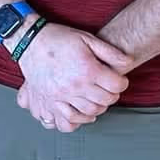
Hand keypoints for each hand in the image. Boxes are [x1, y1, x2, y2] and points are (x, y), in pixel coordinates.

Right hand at [14, 26, 130, 130]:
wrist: (29, 41)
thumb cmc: (59, 38)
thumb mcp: (87, 38)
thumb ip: (110, 52)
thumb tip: (129, 62)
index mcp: (88, 69)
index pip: (117, 85)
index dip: (121, 82)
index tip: (117, 79)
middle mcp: (76, 85)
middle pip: (106, 100)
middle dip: (111, 94)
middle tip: (107, 87)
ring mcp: (62, 96)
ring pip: (91, 112)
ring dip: (98, 107)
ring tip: (96, 97)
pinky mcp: (50, 101)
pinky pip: (68, 120)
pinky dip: (79, 120)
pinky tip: (82, 111)